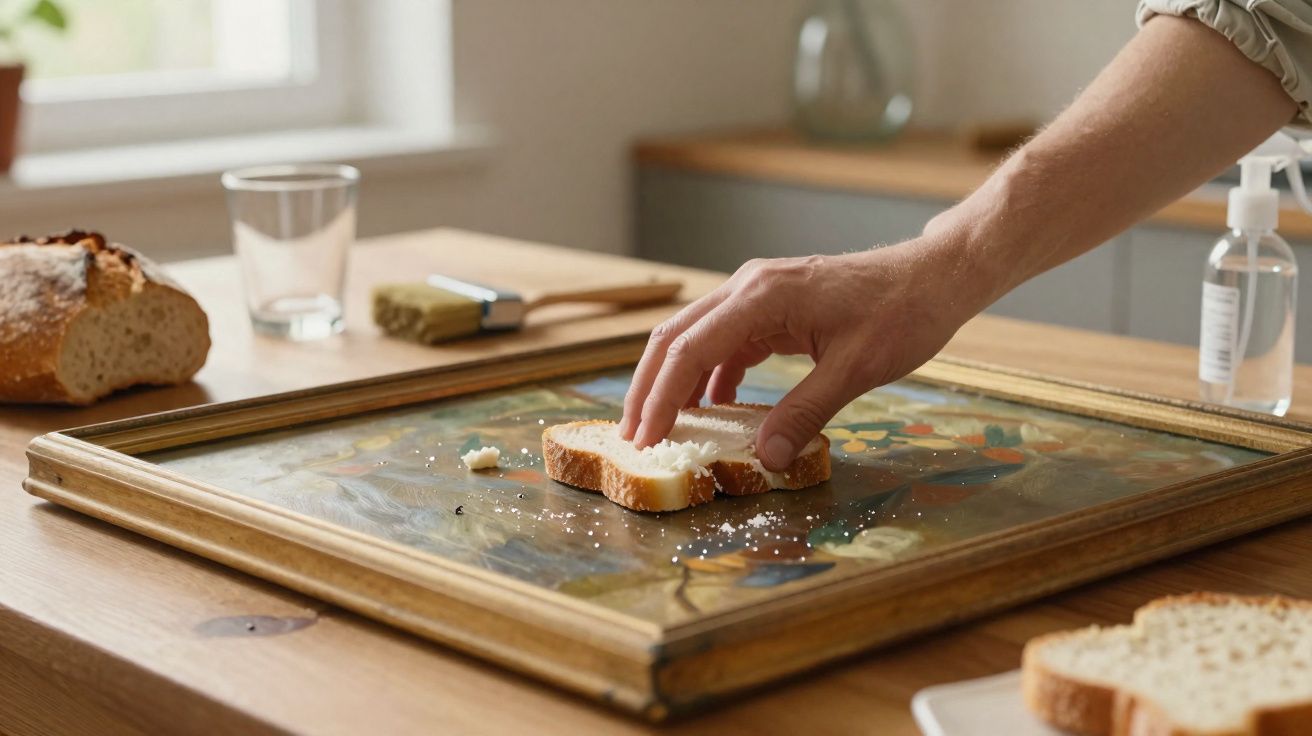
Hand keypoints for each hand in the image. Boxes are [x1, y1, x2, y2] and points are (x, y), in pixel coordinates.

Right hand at [619, 238, 988, 469]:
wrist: (933, 276)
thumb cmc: (902, 313)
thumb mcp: (855, 370)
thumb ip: (805, 412)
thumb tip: (765, 457)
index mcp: (761, 297)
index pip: (689, 350)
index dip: (660, 398)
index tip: (644, 438)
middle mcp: (748, 287)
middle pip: (675, 338)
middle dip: (649, 389)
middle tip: (634, 438)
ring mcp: (757, 293)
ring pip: (694, 337)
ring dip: (674, 382)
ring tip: (663, 428)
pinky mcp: (772, 306)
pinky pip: (725, 340)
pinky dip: (710, 374)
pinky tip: (713, 408)